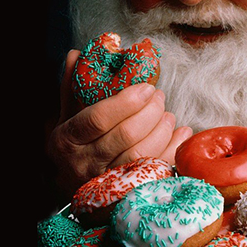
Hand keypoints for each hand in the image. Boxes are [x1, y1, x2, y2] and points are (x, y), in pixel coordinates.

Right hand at [47, 50, 191, 198]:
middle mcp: (85, 163)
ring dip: (162, 130)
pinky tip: (180, 133)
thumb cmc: (73, 146)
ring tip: (168, 114)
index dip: (126, 102)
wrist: (72, 189)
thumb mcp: (65, 117)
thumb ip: (71, 87)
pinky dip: (173, 149)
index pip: (98, 119)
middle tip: (159, 97)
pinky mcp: (128, 192)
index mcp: (68, 139)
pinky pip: (156, 170)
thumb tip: (76, 54)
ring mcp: (107, 181)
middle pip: (125, 135)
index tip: (146, 87)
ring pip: (142, 154)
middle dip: (150, 112)